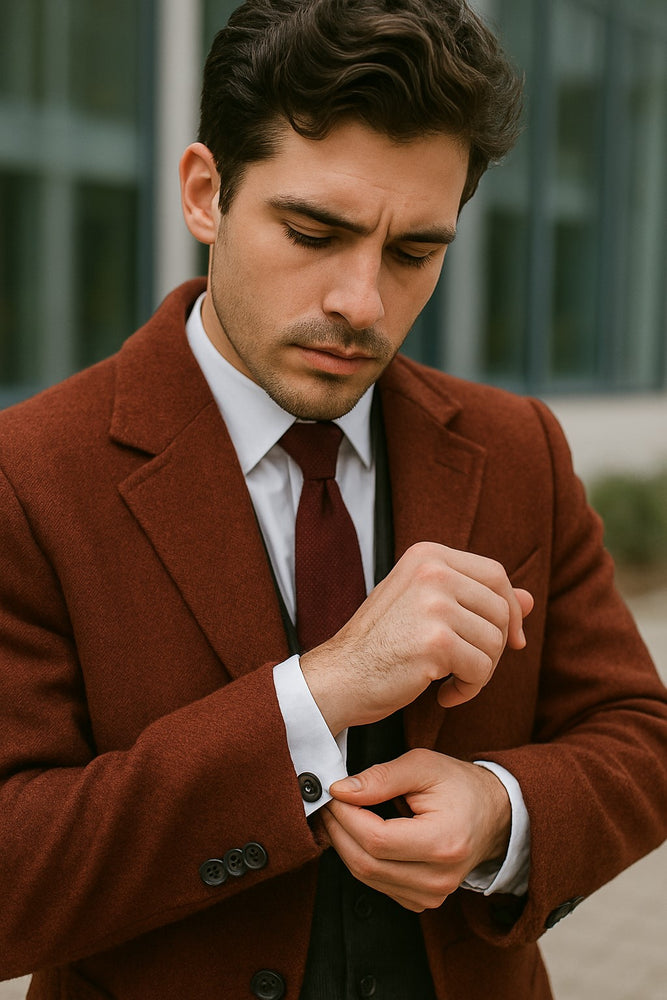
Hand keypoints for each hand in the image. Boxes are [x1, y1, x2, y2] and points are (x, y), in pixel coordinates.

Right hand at [301, 541, 532, 733]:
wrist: (338, 677)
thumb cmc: (380, 645)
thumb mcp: (427, 610)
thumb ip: (475, 599)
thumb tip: (530, 599)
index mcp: (428, 555)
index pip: (495, 574)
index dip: (510, 609)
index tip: (509, 640)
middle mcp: (432, 570)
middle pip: (501, 609)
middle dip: (494, 647)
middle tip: (467, 668)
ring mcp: (434, 603)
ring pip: (495, 642)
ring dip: (480, 672)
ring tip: (450, 681)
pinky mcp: (435, 641)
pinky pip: (481, 670)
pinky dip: (468, 690)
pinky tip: (443, 695)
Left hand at [321, 749, 510, 911]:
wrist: (493, 813)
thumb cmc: (459, 786)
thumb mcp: (423, 766)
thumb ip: (381, 777)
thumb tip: (341, 791)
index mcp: (443, 842)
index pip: (376, 839)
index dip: (346, 816)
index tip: (333, 794)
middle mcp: (439, 878)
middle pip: (366, 864)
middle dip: (339, 831)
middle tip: (329, 804)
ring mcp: (432, 895)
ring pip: (367, 878)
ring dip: (345, 846)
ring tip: (340, 816)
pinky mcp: (423, 901)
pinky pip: (378, 885)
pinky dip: (361, 860)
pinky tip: (358, 836)